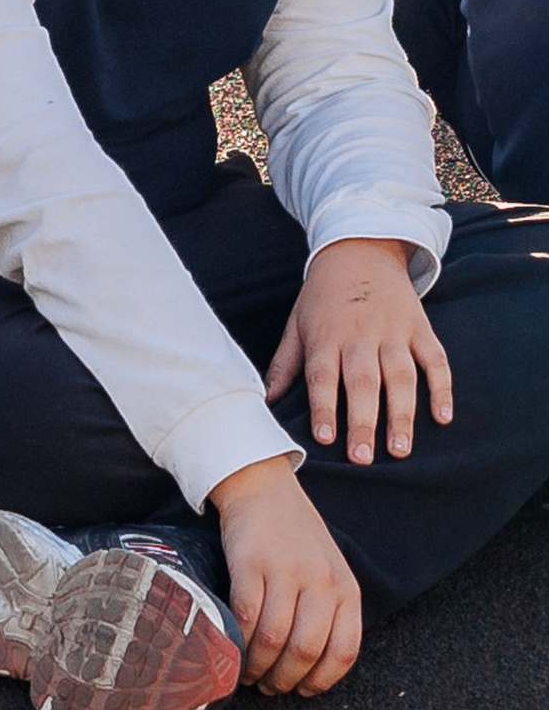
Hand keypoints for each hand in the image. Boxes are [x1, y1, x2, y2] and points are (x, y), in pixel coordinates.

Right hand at [212, 457, 361, 694]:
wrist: (263, 488)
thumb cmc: (294, 536)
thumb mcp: (327, 571)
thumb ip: (326, 611)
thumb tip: (307, 663)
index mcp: (345, 589)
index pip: (343, 651)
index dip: (321, 680)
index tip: (302, 691)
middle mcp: (320, 582)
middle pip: (306, 650)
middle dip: (284, 679)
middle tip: (269, 687)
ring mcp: (286, 571)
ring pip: (275, 638)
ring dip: (258, 665)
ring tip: (247, 673)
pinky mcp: (251, 563)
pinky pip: (246, 614)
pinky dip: (239, 639)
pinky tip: (234, 646)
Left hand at [263, 235, 451, 465]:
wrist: (360, 251)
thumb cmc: (322, 297)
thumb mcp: (296, 324)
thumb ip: (286, 363)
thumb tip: (266, 402)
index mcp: (326, 336)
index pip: (323, 376)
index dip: (323, 407)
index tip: (323, 438)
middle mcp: (360, 335)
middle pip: (362, 382)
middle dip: (362, 421)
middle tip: (362, 458)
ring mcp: (394, 332)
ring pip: (400, 376)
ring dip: (402, 414)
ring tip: (400, 450)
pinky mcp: (421, 328)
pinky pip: (435, 360)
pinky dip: (441, 388)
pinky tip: (442, 418)